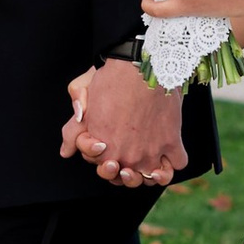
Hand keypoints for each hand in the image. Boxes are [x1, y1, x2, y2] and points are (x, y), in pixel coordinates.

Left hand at [62, 61, 186, 187]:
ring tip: (149, 165)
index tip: (108, 148)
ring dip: (149, 175)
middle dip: (124, 172)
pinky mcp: (172, 141)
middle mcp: (127, 156)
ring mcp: (151, 152)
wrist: (141, 65)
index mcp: (103, 149)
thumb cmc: (111, 79)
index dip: (105, 161)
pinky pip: (177, 164)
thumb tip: (65, 152)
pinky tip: (168, 156)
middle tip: (126, 160)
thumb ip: (72, 131)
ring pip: (152, 178)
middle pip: (126, 179)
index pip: (103, 169)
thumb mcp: (83, 102)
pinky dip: (173, 163)